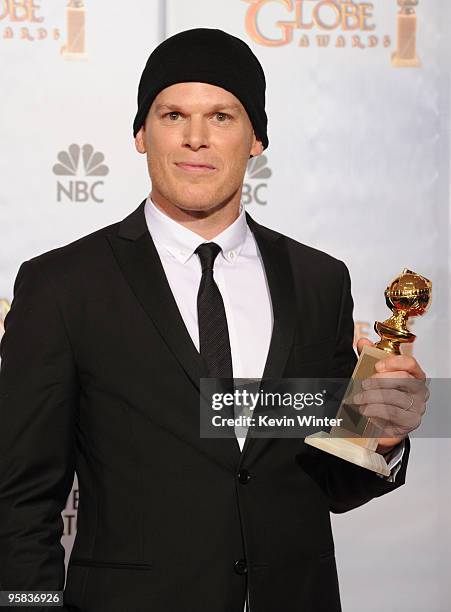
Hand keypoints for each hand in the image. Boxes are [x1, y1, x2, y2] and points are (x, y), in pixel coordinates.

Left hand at [353, 338, 428, 453]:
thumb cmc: (383, 397)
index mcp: (414, 375)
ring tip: (358, 399)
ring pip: (395, 397)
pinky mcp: (411, 421)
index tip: (377, 366)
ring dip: (372, 397)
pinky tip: (365, 410)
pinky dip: (375, 410)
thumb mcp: (375, 375)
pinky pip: (393, 413)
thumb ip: (369, 357)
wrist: (384, 423)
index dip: (393, 362)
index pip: (410, 363)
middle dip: (379, 381)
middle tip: (363, 384)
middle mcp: (419, 390)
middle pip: (403, 379)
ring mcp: (417, 406)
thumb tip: (363, 341)